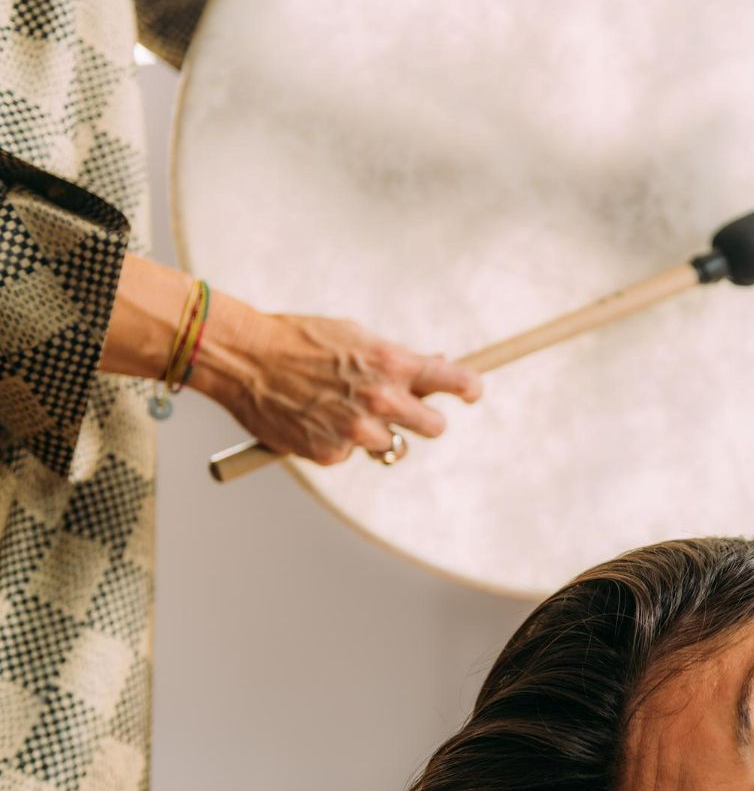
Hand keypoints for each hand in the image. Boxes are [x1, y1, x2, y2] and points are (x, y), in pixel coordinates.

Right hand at [193, 303, 482, 465]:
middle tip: (405, 411)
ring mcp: (358, 430)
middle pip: (435, 426)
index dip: (468, 389)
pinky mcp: (332, 453)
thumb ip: (397, 358)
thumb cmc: (300, 340)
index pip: (454, 382)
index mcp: (393, 364)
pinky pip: (350, 453)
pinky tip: (313, 419)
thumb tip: (436, 361)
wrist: (245, 358)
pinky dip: (336, 441)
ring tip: (339, 410)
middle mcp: (382, 399)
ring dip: (374, 432)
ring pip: (390, 444)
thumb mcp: (356, 337)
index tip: (471, 392)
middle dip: (423, 419)